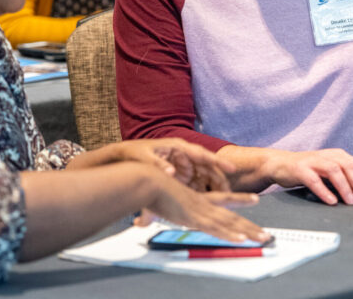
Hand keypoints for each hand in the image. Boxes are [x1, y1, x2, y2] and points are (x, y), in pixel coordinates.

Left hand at [106, 139, 233, 191]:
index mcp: (177, 146)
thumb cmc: (134, 154)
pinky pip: (194, 185)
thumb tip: (171, 172)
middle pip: (207, 167)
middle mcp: (183, 155)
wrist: (122, 157)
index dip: (217, 161)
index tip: (230, 168)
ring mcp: (182, 166)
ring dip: (212, 189)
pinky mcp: (179, 176)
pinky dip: (201, 194)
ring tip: (224, 202)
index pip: (201, 153)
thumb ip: (157, 165)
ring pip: (203, 177)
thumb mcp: (144, 158)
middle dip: (219, 179)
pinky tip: (207, 205)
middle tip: (229, 194)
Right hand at [141, 176, 268, 243]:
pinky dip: (229, 234)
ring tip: (264, 238)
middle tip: (266, 234)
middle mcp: (202, 204)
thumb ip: (148, 216)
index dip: (239, 199)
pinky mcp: (194, 218)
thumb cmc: (147, 189)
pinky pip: (216, 229)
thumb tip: (140, 222)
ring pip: (229, 223)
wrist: (146, 180)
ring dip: (247, 232)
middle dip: (249, 226)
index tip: (254, 199)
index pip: (223, 199)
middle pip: (231, 216)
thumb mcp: (150, 206)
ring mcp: (200, 211)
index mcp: (196, 199)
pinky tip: (242, 239)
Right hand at [261, 148, 352, 205]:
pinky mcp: (300, 169)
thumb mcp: (329, 170)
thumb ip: (346, 178)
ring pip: (334, 170)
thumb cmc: (309, 170)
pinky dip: (324, 191)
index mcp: (338, 155)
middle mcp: (328, 155)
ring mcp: (313, 161)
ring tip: (349, 201)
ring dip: (344, 187)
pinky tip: (330, 201)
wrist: (280, 164)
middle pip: (349, 166)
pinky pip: (314, 180)